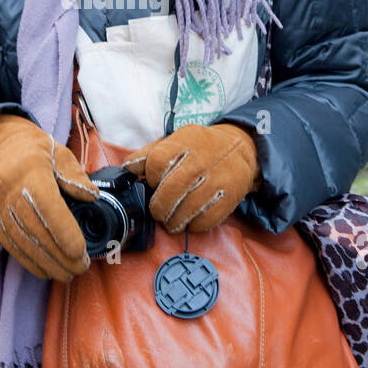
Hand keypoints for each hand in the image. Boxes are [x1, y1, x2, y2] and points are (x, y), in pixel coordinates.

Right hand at [0, 114, 98, 281]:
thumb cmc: (33, 149)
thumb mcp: (58, 152)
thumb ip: (75, 175)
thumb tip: (92, 196)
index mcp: (31, 172)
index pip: (48, 209)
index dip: (65, 233)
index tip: (81, 251)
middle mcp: (11, 192)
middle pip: (37, 231)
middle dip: (60, 255)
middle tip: (81, 268)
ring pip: (23, 242)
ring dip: (46, 263)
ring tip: (67, 274)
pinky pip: (10, 244)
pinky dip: (28, 261)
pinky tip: (45, 270)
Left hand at [123, 123, 260, 233]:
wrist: (241, 148)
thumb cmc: (199, 148)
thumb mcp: (175, 141)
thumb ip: (148, 154)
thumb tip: (126, 169)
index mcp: (184, 142)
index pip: (157, 163)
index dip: (151, 178)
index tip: (153, 184)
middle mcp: (201, 160)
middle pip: (170, 190)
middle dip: (159, 207)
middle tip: (158, 212)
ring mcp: (217, 179)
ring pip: (188, 208)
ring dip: (174, 221)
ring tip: (170, 221)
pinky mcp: (230, 196)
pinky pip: (206, 219)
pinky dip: (194, 225)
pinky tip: (190, 221)